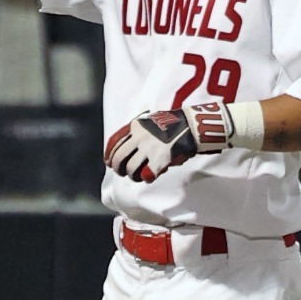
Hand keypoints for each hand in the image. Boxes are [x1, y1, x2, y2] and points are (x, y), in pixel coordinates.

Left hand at [104, 102, 230, 182]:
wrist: (192, 125)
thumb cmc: (174, 123)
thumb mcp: (151, 121)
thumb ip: (138, 133)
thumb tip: (129, 152)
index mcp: (135, 126)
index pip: (114, 142)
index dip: (109, 155)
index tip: (108, 162)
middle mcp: (139, 137)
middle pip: (119, 158)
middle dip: (119, 168)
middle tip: (124, 172)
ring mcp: (149, 149)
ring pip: (130, 169)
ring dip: (133, 175)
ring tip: (139, 175)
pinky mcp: (159, 160)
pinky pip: (146, 175)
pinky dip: (147, 178)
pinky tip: (151, 176)